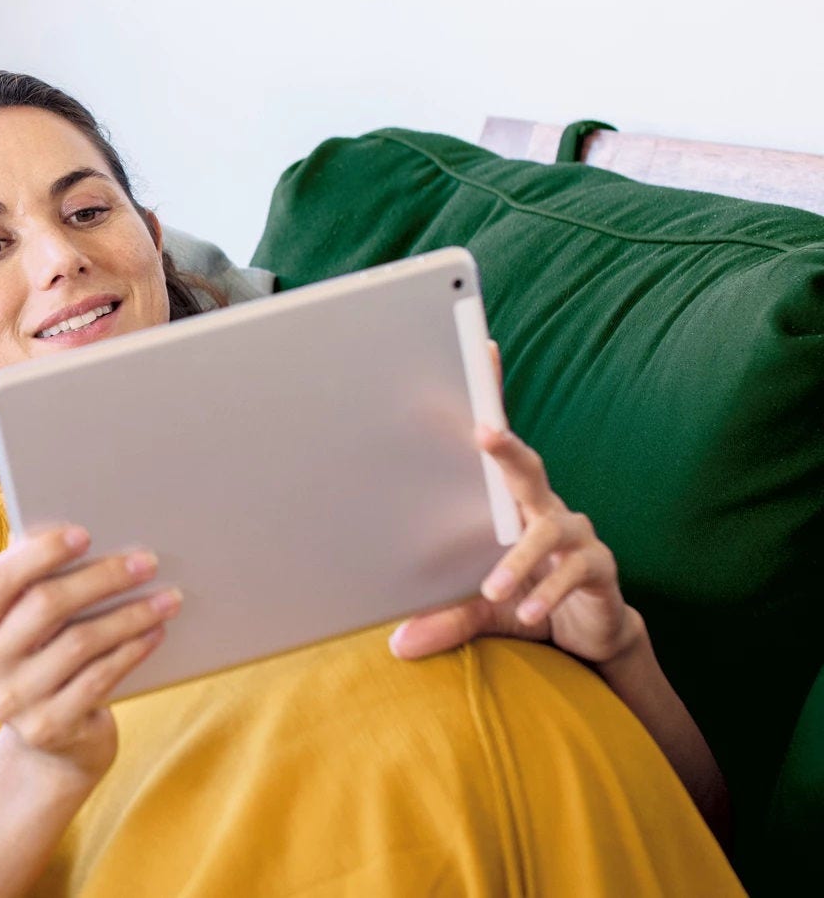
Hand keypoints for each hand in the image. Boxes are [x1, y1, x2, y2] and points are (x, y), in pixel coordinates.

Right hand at [0, 524, 180, 780]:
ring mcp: (11, 702)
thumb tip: (76, 532)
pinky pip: (99, 679)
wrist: (48, 743)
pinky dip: (131, 652)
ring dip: (130, 615)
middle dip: (102, 577)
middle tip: (146, 561)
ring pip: (80, 642)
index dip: (41, 552)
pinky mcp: (46, 728)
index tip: (85, 533)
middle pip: (46, 605)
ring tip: (167, 597)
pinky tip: (154, 633)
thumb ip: (32, 583)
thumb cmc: (40, 659)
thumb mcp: (22, 625)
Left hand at [389, 341, 643, 665]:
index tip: (482, 348)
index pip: (501, 443)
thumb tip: (396, 648)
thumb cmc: (523, 602)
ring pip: (548, 531)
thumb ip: (443, 622)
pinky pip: (574, 572)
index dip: (493, 394)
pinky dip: (547, 591)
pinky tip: (528, 611)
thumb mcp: (478, 612)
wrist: (587, 637)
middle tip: (484, 432)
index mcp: (513, 501)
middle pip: (528, 468)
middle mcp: (547, 507)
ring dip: (519, 561)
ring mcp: (577, 534)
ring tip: (495, 589)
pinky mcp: (599, 569)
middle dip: (506, 447)